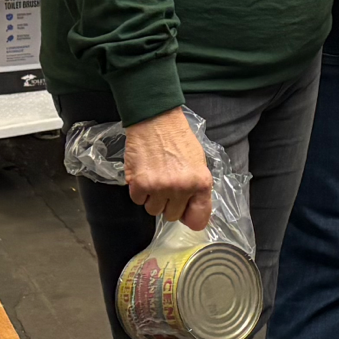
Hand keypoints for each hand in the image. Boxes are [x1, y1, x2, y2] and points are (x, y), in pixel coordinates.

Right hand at [124, 108, 212, 230]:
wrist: (156, 119)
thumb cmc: (178, 138)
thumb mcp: (198, 163)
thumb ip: (197, 189)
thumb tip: (193, 211)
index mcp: (201, 183)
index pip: (198, 220)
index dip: (189, 217)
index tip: (184, 212)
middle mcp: (182, 188)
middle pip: (172, 216)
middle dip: (168, 203)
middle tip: (166, 184)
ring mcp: (160, 188)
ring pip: (153, 210)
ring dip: (152, 198)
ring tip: (154, 177)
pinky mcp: (140, 184)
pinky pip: (137, 200)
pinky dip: (138, 190)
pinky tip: (143, 173)